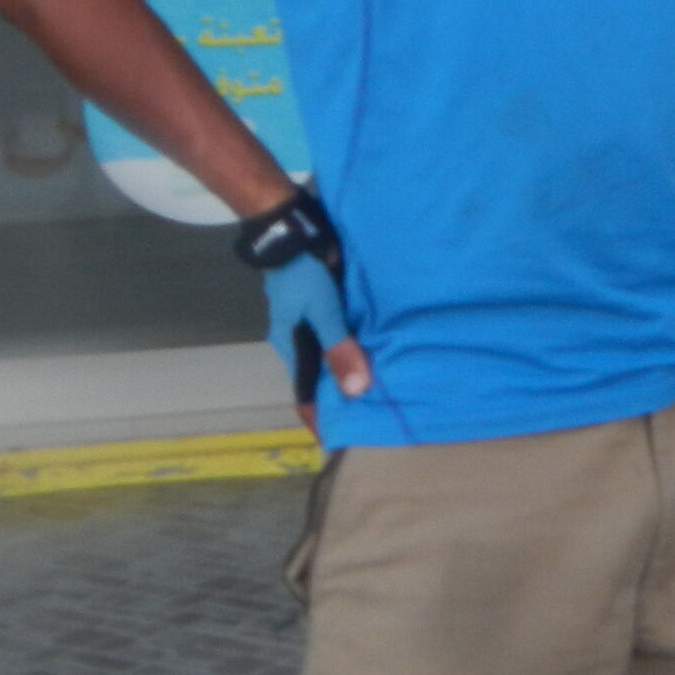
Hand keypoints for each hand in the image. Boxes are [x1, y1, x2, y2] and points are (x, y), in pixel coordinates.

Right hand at [261, 255, 370, 441]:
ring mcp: (310, 320)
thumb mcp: (324, 314)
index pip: (305, 393)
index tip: (334, 444)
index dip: (318, 419)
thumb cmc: (304, 274)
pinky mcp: (324, 303)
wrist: (293, 230)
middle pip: (320, 375)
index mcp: (293, 347)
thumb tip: (356, 392)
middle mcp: (300, 339)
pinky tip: (378, 348)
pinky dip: (356, 343)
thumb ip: (339, 350)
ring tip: (381, 386)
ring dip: (351, 367)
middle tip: (370, 414)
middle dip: (341, 394)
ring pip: (333, 352)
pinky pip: (341, 331)